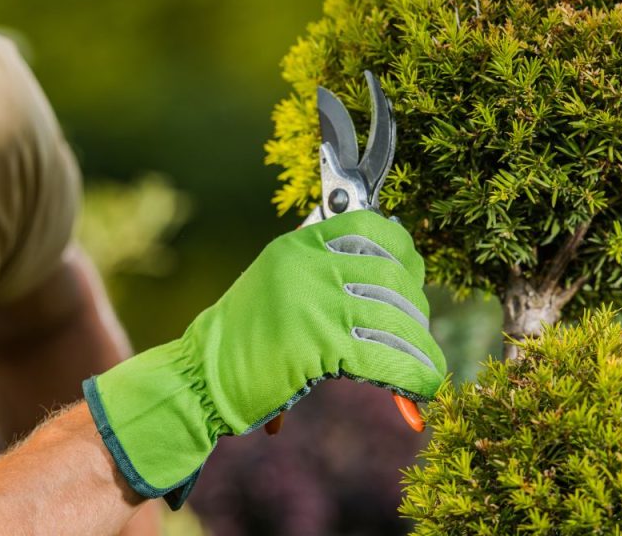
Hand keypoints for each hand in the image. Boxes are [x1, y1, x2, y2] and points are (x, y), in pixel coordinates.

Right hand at [82, 210, 445, 507]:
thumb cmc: (240, 341)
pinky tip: (418, 393)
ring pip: (397, 321)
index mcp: (298, 246)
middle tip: (414, 340)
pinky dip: (412, 378)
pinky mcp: (317, 345)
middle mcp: (307, 265)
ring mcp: (312, 302)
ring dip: (420, 352)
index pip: (373, 227)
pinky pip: (387, 359)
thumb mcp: (276, 284)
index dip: (405, 253)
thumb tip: (388, 268)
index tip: (412, 280)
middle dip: (415, 315)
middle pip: (394, 279)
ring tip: (424, 373)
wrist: (198, 380)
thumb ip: (319, 270)